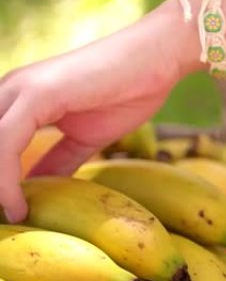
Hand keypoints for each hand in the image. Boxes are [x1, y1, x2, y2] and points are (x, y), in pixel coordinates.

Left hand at [0, 5, 184, 222]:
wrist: (156, 60)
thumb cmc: (127, 91)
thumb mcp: (85, 137)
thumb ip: (58, 160)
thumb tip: (35, 191)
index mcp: (18, 99)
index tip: (7, 216)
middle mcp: (9, 91)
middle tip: (1, 220)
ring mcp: (21, 90)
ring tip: (7, 218)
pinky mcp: (37, 94)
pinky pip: (4, 143)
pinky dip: (4, 179)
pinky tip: (18, 205)